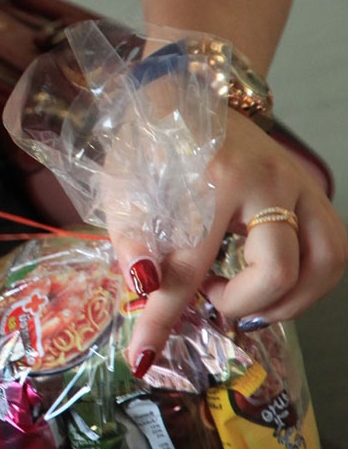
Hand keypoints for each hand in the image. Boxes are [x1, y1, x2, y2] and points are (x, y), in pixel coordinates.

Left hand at [112, 110, 347, 368]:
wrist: (183, 92)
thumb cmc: (150, 145)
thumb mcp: (122, 188)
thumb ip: (131, 241)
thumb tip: (143, 290)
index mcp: (209, 179)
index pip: (189, 268)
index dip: (163, 319)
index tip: (144, 356)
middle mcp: (263, 181)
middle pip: (278, 270)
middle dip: (242, 303)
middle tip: (211, 299)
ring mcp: (295, 182)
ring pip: (324, 262)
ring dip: (289, 300)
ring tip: (247, 302)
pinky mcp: (311, 188)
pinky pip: (333, 247)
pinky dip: (311, 280)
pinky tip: (274, 285)